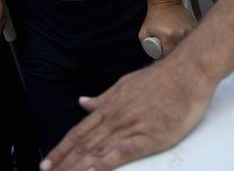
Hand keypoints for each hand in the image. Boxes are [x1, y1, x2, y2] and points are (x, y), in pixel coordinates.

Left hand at [41, 55, 215, 170]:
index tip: (47, 163)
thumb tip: (83, 102)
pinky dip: (105, 163)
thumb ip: (103, 97)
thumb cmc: (159, 79)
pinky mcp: (149, 136)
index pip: (78, 133)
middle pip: (82, 145)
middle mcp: (114, 117)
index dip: (61, 150)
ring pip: (97, 151)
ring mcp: (130, 126)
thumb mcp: (124, 84)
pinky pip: (122, 152)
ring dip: (78, 166)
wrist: (186, 72)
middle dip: (63, 163)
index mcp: (108, 107)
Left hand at [138, 2, 193, 56]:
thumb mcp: (144, 31)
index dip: (165, 56)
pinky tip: (182, 36)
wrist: (165, 2)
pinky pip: (191, 37)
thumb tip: (153, 56)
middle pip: (179, 51)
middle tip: (170, 49)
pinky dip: (187, 38)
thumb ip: (145, 45)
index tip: (164, 54)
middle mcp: (179, 35)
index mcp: (167, 37)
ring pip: (186, 44)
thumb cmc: (154, 17)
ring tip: (176, 41)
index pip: (168, 55)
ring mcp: (187, 30)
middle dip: (174, 52)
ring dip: (182, 45)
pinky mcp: (193, 26)